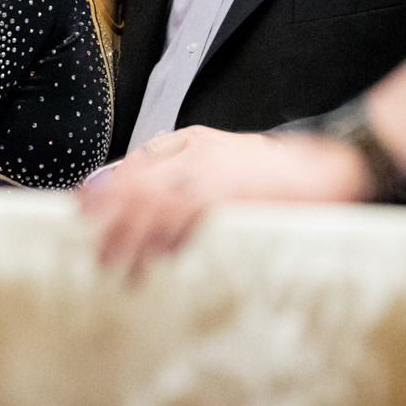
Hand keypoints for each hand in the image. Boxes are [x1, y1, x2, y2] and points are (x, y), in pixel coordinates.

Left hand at [78, 127, 369, 282]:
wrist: (326, 167)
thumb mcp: (224, 157)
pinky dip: (166, 237)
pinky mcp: (228, 193)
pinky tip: (157, 257)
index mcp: (193, 139)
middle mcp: (196, 151)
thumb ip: (185, 169)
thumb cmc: (275, 172)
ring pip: (154, 204)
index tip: (80, 209)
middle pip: (136, 184)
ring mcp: (212, 171)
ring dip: (131, 237)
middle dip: (108, 218)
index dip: (105, 188)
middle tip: (92, 248)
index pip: (135, 163)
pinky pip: (184, 216)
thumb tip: (142, 201)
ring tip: (116, 266)